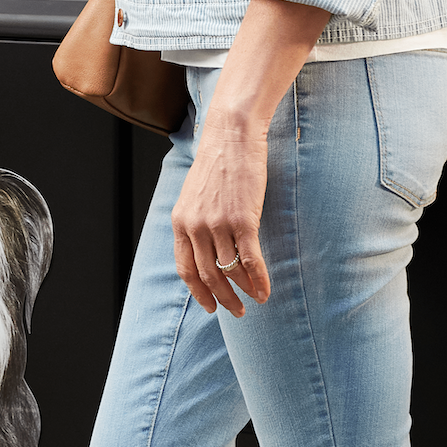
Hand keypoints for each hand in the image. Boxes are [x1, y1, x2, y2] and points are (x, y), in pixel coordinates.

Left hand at [172, 110, 271, 316]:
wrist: (232, 134)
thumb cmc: (218, 162)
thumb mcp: (195, 195)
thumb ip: (196, 222)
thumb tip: (207, 250)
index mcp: (181, 221)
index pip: (186, 269)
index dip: (199, 292)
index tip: (210, 306)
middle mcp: (196, 226)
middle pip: (208, 276)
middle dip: (223, 299)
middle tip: (237, 311)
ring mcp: (218, 225)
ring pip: (230, 271)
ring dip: (244, 292)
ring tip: (255, 300)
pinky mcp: (243, 220)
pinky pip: (251, 261)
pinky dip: (259, 280)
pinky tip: (266, 291)